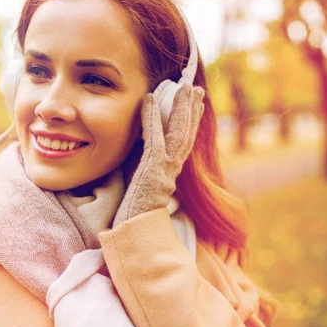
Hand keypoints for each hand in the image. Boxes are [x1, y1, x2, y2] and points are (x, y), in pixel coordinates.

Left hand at [114, 84, 204, 225]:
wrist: (134, 239)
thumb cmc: (132, 218)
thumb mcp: (139, 189)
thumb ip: (142, 172)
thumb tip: (136, 158)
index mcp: (168, 175)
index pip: (181, 144)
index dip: (188, 123)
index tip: (192, 104)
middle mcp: (171, 171)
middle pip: (186, 135)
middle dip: (191, 110)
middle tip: (194, 89)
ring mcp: (164, 171)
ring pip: (178, 133)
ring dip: (180, 108)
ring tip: (183, 88)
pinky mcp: (153, 171)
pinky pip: (154, 138)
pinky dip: (152, 116)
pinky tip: (150, 98)